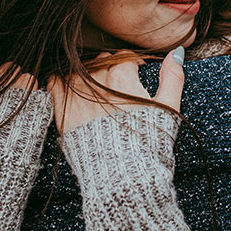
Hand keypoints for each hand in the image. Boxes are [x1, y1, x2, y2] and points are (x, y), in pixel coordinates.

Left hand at [51, 48, 184, 133]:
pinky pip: (54, 82)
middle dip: (111, 70)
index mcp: (122, 74)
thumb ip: (172, 77)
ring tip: (98, 95)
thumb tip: (176, 53)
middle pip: (103, 61)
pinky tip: (72, 94)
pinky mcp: (62, 111)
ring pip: (80, 69)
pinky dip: (61, 82)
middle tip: (119, 90)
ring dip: (89, 76)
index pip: (124, 56)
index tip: (135, 77)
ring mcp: (76, 94)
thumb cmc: (149, 145)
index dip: (132, 65)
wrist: (122, 177)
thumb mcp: (169, 109)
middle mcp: (97, 79)